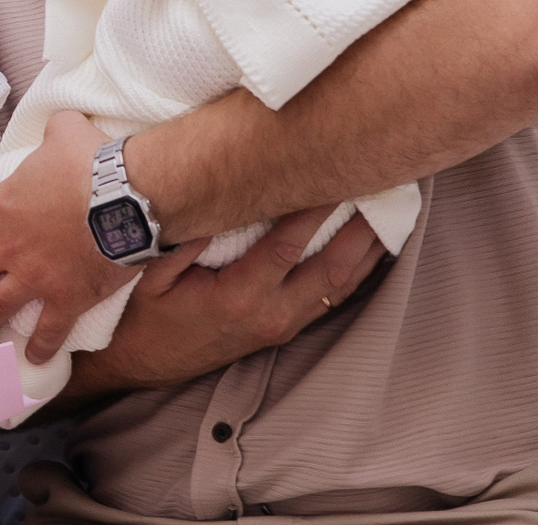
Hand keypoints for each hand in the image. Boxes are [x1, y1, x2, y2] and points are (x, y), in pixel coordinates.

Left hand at [0, 111, 133, 363]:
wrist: (127, 198)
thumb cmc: (94, 163)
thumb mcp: (66, 131)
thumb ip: (54, 129)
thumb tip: (59, 125)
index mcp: (2, 205)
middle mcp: (8, 246)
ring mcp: (34, 278)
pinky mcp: (64, 300)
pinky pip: (47, 331)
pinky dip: (41, 347)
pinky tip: (36, 357)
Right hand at [62, 206, 385, 401]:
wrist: (144, 363)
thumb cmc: (146, 314)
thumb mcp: (149, 275)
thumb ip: (182, 241)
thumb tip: (211, 203)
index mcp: (238, 296)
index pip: (288, 245)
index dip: (315, 209)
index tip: (335, 173)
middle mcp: (271, 314)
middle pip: (333, 267)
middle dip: (362, 226)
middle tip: (386, 187)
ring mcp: (283, 324)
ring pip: (341, 286)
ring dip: (369, 248)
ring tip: (394, 208)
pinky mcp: (285, 328)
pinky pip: (333, 298)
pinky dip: (359, 270)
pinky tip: (373, 245)